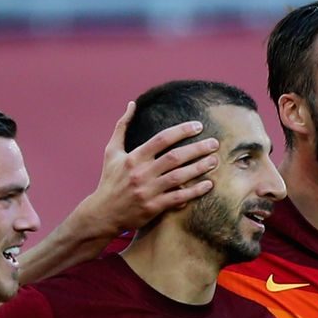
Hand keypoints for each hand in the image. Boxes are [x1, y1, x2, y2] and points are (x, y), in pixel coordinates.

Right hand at [81, 101, 218, 234]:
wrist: (103, 213)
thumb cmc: (109, 180)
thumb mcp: (111, 151)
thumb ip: (122, 126)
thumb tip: (132, 104)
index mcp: (133, 157)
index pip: (161, 139)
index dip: (181, 131)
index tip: (198, 126)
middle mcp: (141, 173)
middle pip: (175, 157)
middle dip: (197, 149)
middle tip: (214, 143)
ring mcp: (148, 191)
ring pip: (179, 177)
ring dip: (199, 168)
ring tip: (214, 161)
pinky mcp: (153, 207)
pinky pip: (178, 197)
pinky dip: (194, 191)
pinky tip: (208, 184)